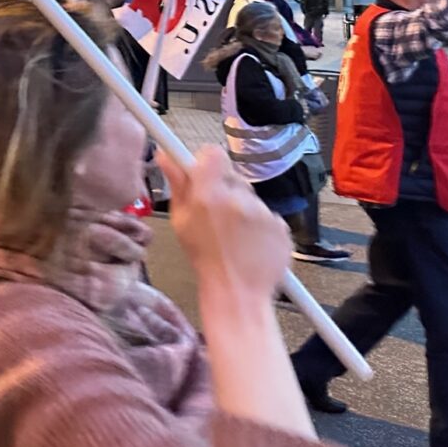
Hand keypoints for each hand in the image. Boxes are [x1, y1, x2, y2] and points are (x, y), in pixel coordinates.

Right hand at [158, 142, 289, 302]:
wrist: (237, 292)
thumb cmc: (205, 258)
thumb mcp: (181, 221)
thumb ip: (177, 184)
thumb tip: (166, 156)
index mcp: (208, 195)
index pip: (213, 154)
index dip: (208, 162)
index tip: (203, 173)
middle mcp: (238, 199)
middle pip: (233, 176)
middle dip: (224, 189)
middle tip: (216, 215)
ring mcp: (263, 213)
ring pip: (251, 198)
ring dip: (243, 209)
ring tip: (234, 235)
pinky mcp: (281, 226)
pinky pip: (269, 215)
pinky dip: (261, 226)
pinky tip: (250, 243)